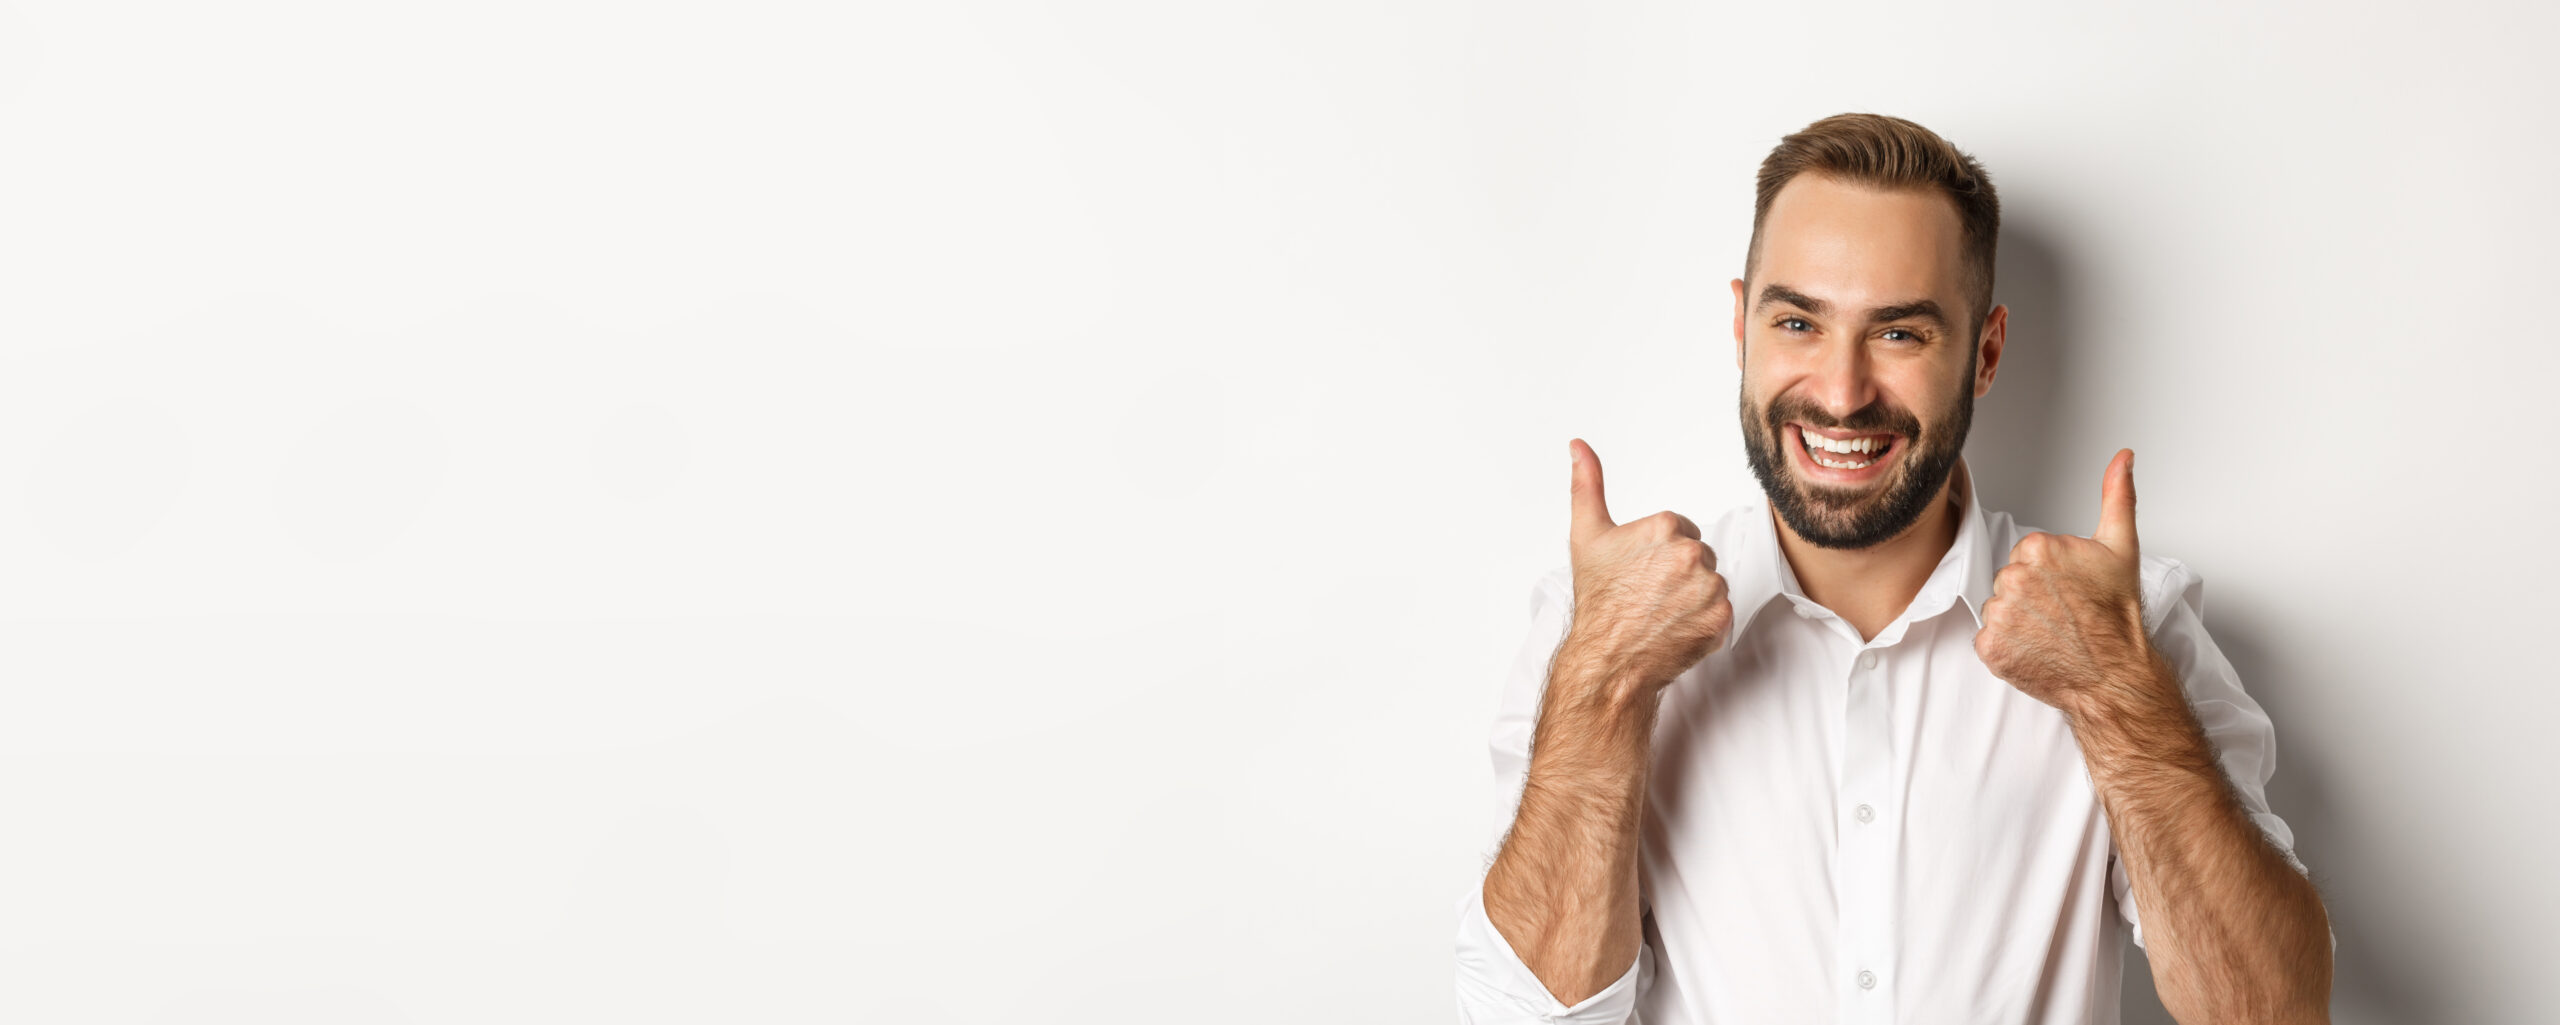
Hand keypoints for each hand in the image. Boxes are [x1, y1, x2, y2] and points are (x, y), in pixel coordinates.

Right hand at [1563, 439, 1733, 692]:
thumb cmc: (1597, 600)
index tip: (1640, 573)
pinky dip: (1704, 622)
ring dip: (1693, 597)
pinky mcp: (1722, 619)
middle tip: (1648, 595)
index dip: (1658, 553)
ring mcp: (1709, 588)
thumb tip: (1578, 445)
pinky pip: (1721, 612)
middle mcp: (1691, 553)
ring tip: (1661, 613)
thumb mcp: (1587, 535)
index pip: (1680, 530)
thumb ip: (1587, 484)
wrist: (1607, 658)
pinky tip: (1675, 628)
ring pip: (1711, 583)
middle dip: (1678, 573)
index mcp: (1665, 527)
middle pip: (1698, 556)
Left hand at [1973, 448, 2157, 716]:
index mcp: (2038, 548)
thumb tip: (2122, 458)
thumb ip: (2116, 496)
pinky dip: (2007, 647)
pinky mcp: (1989, 647)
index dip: (2049, 574)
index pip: (2026, 555)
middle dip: (2032, 595)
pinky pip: (1987, 640)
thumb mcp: (2121, 547)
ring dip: (2019, 621)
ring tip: (2051, 632)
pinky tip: (2034, 649)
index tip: (2070, 589)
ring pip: (1998, 609)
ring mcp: (2000, 614)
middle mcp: (2013, 578)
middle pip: (2010, 580)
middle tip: (2063, 612)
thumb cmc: (2117, 615)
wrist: (2115, 673)